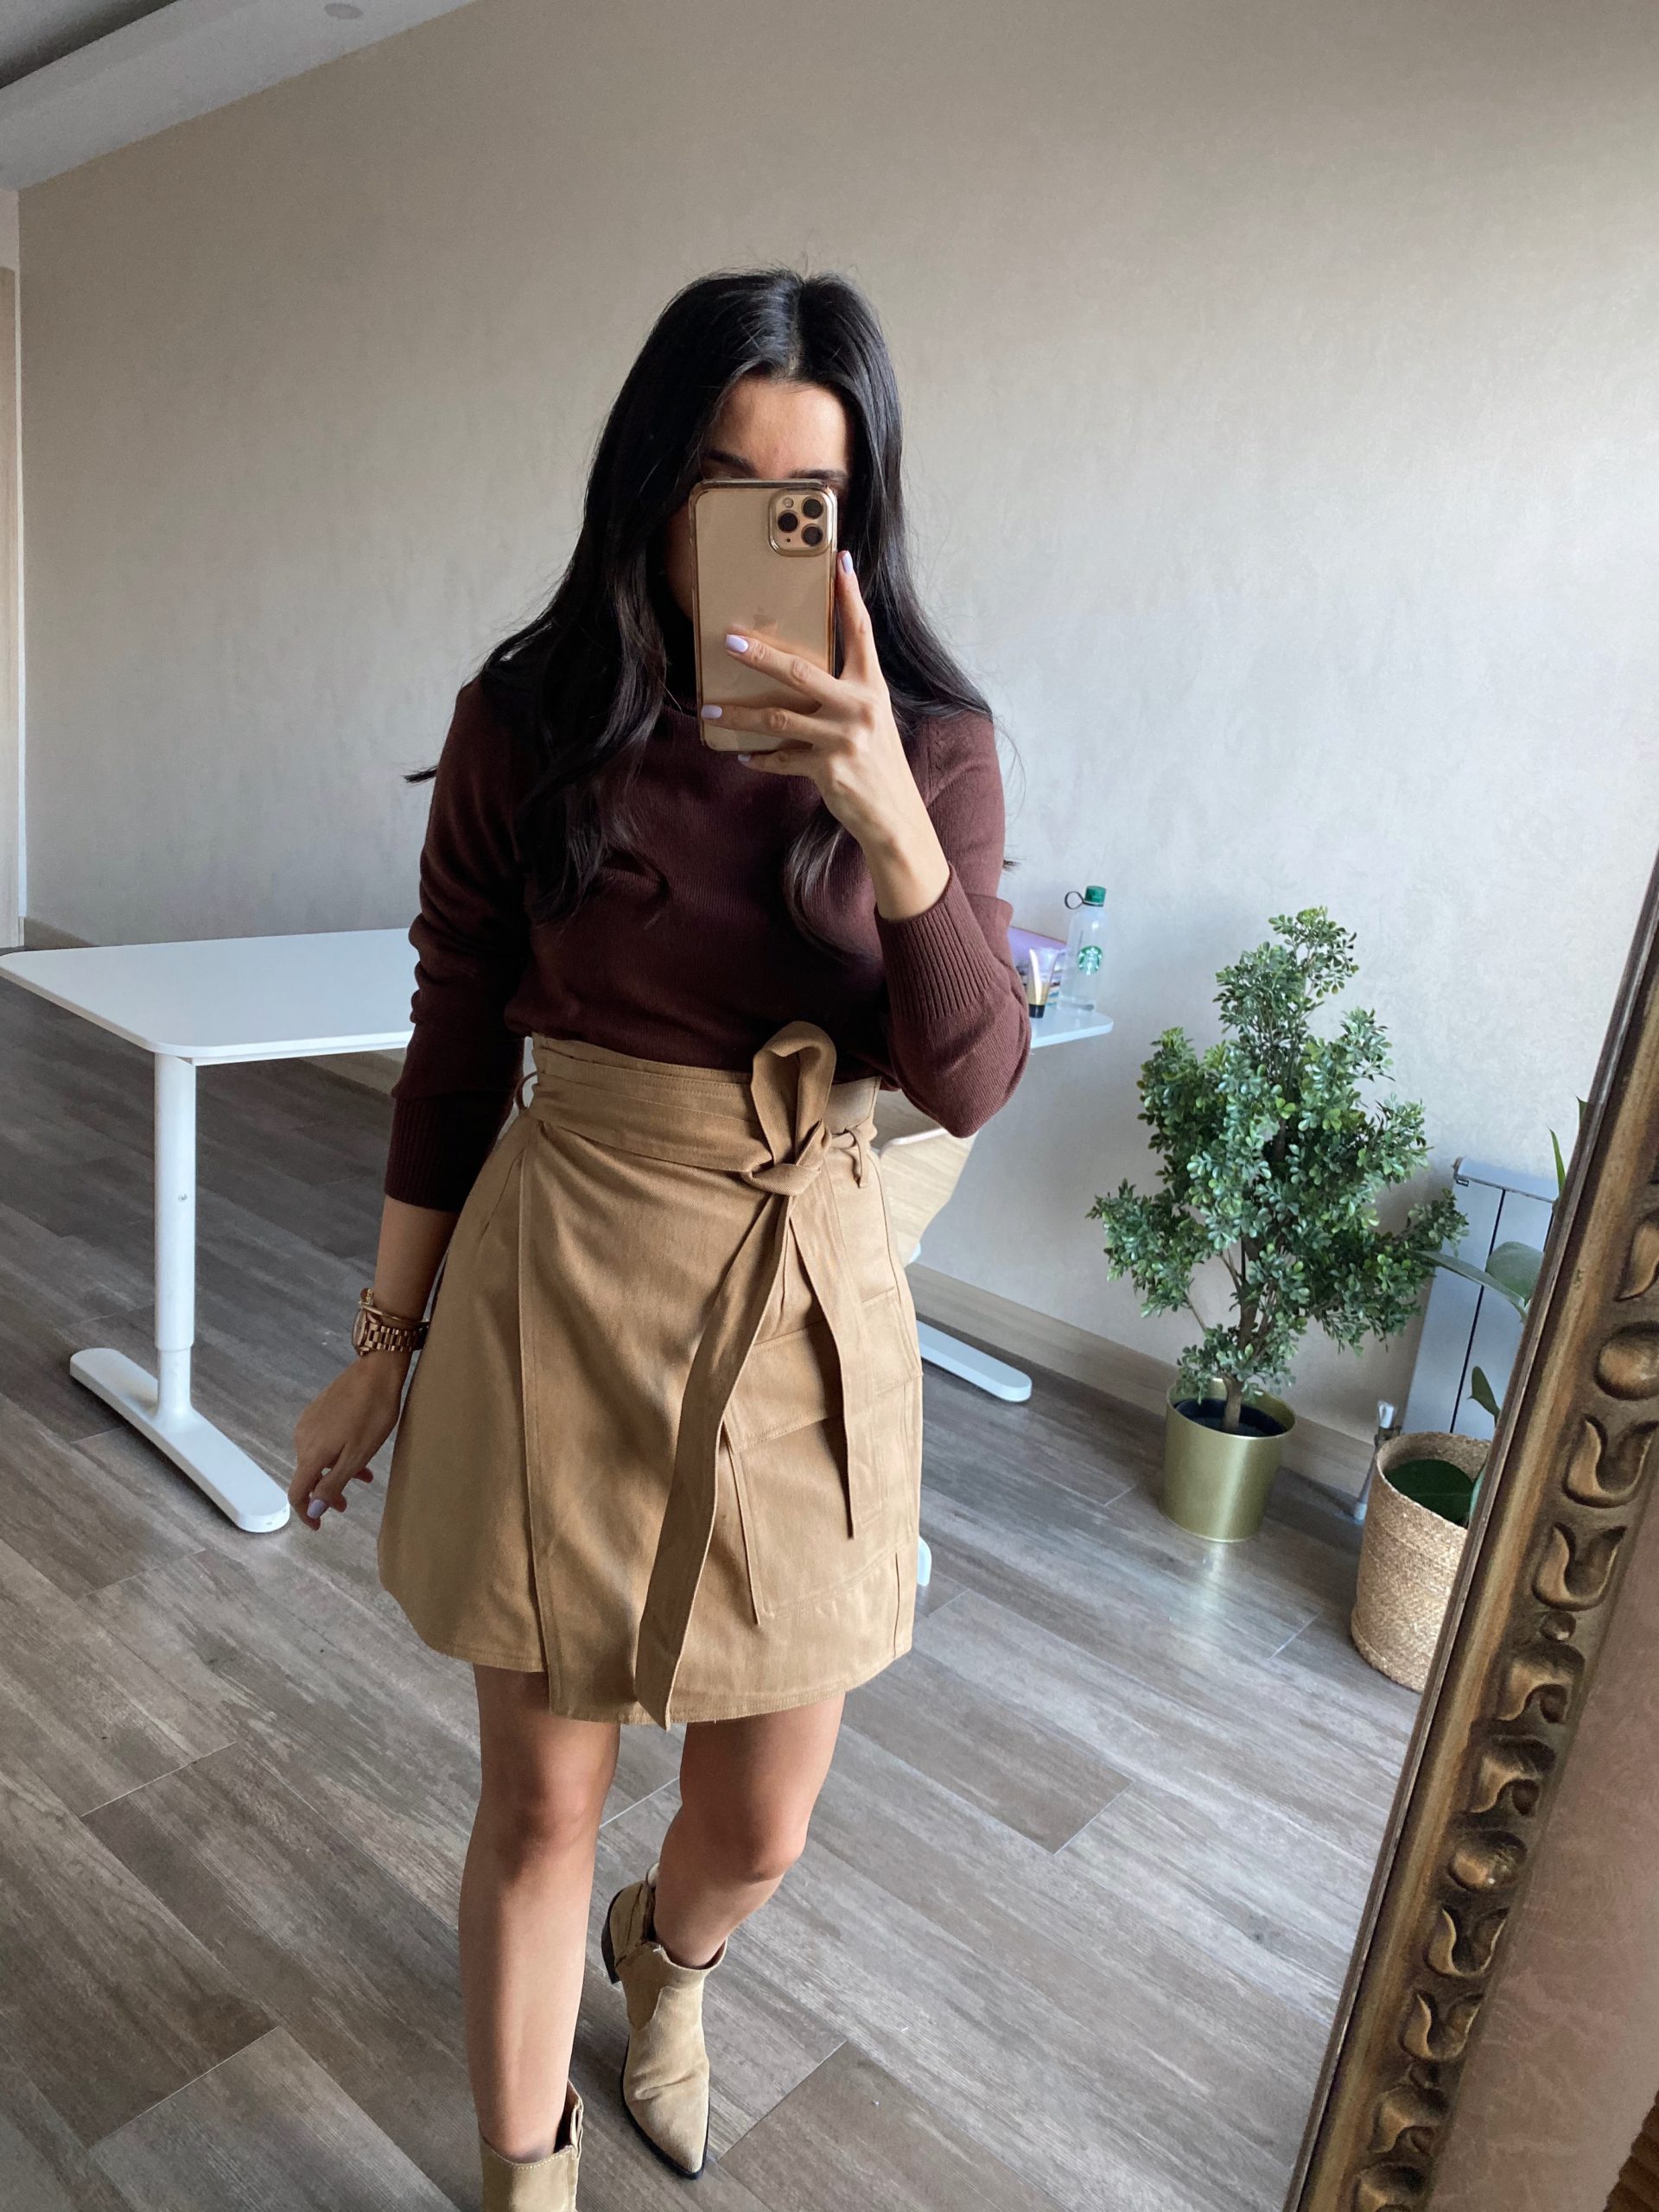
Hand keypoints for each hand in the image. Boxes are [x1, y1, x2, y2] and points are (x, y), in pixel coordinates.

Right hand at [290, 1351, 409, 1528]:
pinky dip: (336, 1454)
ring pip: (318, 1458)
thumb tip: (311, 1512)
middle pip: (307, 1475)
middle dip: (325, 1494)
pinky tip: (358, 1452)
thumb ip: (333, 1484)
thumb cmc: (372, 1414)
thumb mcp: (357, 1455)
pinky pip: (322, 1441)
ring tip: (363, 1476)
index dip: (304, 1513)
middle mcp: (302, 1438)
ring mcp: (309, 1423)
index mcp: (311, 1453)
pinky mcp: (318, 1411)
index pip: (297, 1492)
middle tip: (346, 1505)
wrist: (376, 1371)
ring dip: (335, 1472)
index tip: (318, 1527)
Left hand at [704, 553, 949, 918]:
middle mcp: (859, 708)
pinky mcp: (827, 769)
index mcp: (872, 688)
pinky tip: (742, 753)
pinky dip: (759, 757)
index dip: (849, 596)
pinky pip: (781, 758)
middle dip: (761, 655)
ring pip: (778, 718)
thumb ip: (845, 692)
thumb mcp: (872, 719)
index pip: (860, 633)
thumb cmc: (877, 761)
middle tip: (729, 642)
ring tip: (710, 707)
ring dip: (740, 713)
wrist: (895, 814)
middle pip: (801, 671)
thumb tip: (801, 670)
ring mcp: (843, 739)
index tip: (839, 561)